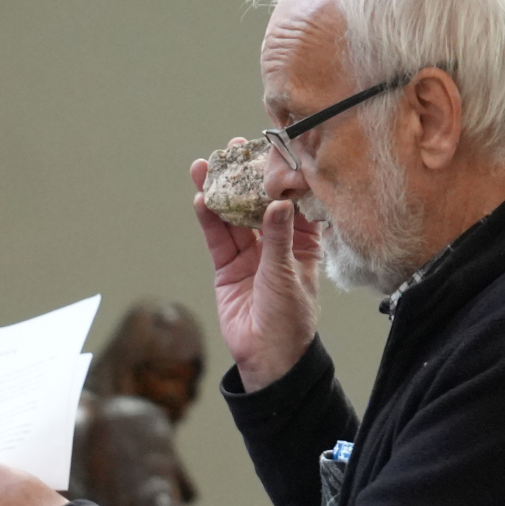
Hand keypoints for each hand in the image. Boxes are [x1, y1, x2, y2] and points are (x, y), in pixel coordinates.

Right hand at [191, 145, 320, 391]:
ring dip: (219, 192)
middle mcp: (276, 243)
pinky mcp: (227, 268)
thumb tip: (278, 203)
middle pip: (256, 202)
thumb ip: (280, 237)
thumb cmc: (290, 318)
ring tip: (206, 167)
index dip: (279, 175)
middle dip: (244, 176)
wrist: (268, 357)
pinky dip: (209, 220)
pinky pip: (217, 238)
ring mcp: (249, 254)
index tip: (269, 149)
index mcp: (303, 241)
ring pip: (232, 216)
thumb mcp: (288, 274)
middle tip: (231, 148)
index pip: (291, 200)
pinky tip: (201, 199)